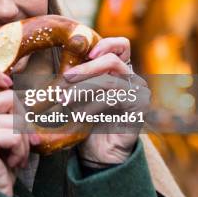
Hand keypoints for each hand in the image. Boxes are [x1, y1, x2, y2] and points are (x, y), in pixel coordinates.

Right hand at [0, 66, 31, 196]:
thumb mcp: (0, 130)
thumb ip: (6, 110)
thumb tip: (32, 93)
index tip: (8, 84)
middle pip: (8, 96)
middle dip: (23, 120)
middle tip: (20, 141)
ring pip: (15, 118)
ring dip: (24, 140)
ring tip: (15, 155)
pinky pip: (15, 135)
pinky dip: (21, 151)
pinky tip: (11, 162)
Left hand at [63, 37, 150, 165]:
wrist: (99, 152)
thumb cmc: (86, 119)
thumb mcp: (78, 94)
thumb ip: (75, 77)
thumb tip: (58, 60)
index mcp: (118, 70)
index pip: (121, 45)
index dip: (106, 44)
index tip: (86, 53)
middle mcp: (131, 78)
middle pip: (112, 59)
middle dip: (85, 68)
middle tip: (65, 78)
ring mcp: (138, 92)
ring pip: (109, 80)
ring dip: (82, 89)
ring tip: (64, 100)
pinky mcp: (139, 108)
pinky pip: (114, 99)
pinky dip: (93, 106)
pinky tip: (81, 116)